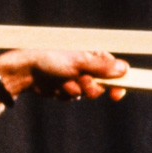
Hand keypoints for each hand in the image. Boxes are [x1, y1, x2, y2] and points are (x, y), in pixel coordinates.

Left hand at [0, 50, 128, 100]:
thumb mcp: (80, 62)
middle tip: (81, 82)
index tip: (117, 93)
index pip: (113, 69)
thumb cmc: (51, 59)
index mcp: (92, 55)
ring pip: (87, 94)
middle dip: (91, 87)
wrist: (26, 71)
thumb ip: (102, 67)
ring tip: (63, 82)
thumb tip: (125, 69)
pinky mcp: (65, 88)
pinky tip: (55, 86)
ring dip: (75, 90)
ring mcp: (75, 77)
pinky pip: (73, 97)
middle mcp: (86, 66)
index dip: (118, 82)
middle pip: (102, 85)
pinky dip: (65, 94)